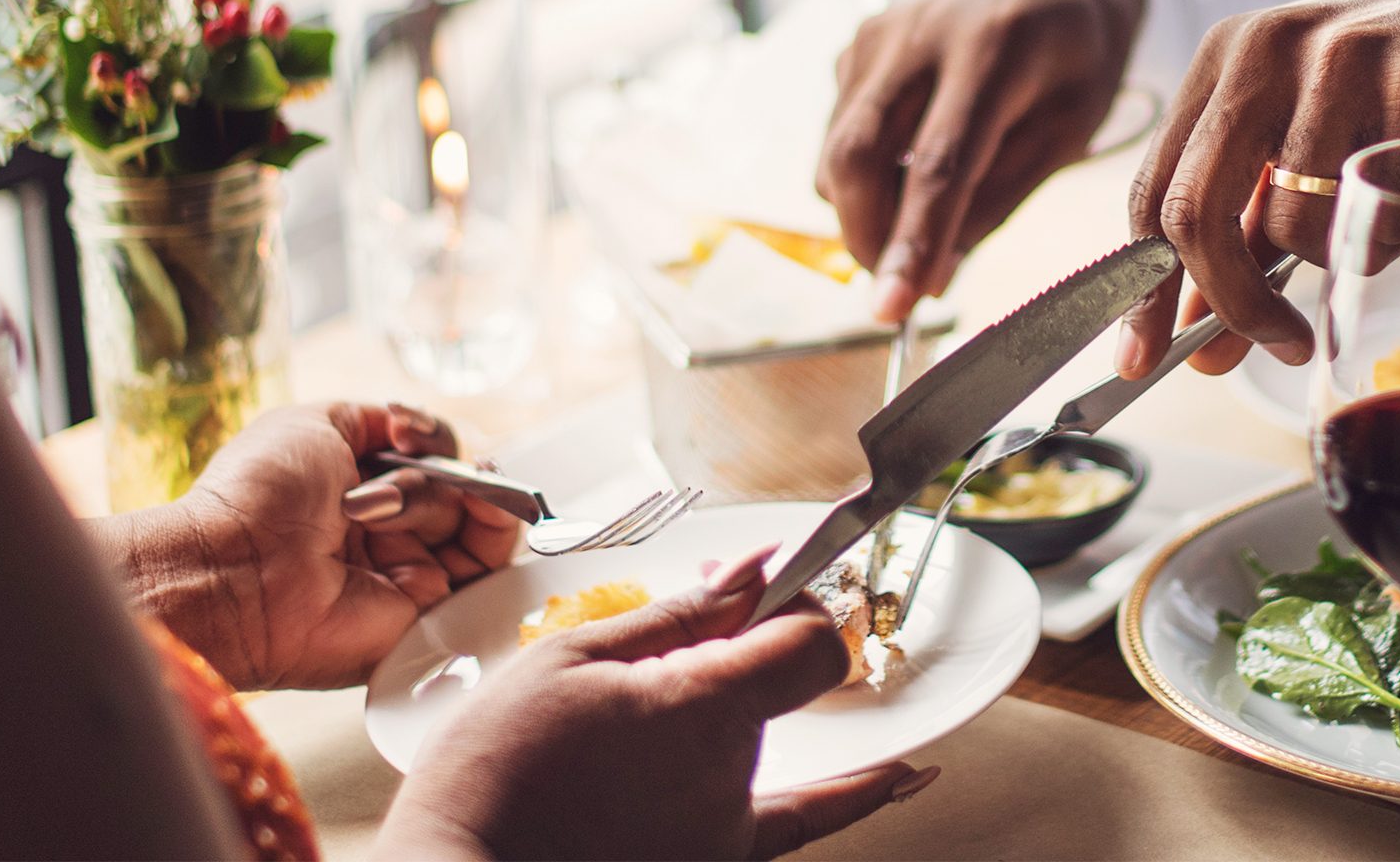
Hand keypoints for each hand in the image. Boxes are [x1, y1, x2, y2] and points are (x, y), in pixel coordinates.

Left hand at [98, 401, 521, 690]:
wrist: (236, 570)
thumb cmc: (261, 492)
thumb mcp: (315, 424)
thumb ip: (375, 419)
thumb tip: (416, 427)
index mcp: (357, 491)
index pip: (427, 458)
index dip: (431, 440)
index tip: (407, 432)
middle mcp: (388, 533)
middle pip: (455, 485)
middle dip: (433, 470)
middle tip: (389, 480)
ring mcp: (410, 571)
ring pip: (473, 515)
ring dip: (442, 494)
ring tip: (387, 506)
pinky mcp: (430, 610)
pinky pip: (488, 564)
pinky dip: (496, 522)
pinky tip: (480, 500)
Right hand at [378, 547, 934, 859]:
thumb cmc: (493, 767)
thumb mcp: (572, 661)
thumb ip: (678, 615)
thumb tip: (755, 567)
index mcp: (701, 710)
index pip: (810, 638)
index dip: (793, 601)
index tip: (762, 582)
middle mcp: (731, 775)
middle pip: (776, 680)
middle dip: (740, 638)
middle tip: (686, 615)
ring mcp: (725, 829)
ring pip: (757, 734)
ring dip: (732, 699)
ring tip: (659, 693)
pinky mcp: (712, 861)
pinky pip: (802, 822)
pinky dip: (856, 793)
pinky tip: (906, 774)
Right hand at [817, 0, 1145, 322]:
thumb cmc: (1078, 63)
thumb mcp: (1067, 135)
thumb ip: (997, 202)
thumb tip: (931, 278)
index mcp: (994, 48)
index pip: (938, 164)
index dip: (911, 242)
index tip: (892, 310)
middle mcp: (922, 30)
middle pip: (857, 155)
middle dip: (867, 238)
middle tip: (901, 286)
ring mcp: (881, 32)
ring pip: (836, 150)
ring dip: (865, 211)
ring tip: (922, 221)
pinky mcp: (858, 42)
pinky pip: (838, 131)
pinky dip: (864, 175)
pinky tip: (912, 166)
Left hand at [1121, 0, 1399, 377]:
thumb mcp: (1311, 147)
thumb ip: (1249, 234)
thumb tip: (1199, 342)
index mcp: (1225, 58)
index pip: (1151, 188)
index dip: (1140, 287)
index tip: (1140, 358)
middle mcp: (1266, 47)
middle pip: (1194, 212)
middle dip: (1227, 304)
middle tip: (1273, 348)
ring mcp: (1339, 60)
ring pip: (1290, 227)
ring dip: (1340, 255)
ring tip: (1386, 208)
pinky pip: (1377, 219)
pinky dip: (1398, 236)